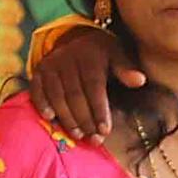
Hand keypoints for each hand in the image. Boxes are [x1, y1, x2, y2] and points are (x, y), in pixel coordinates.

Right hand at [30, 22, 138, 142]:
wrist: (76, 38)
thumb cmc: (101, 53)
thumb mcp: (117, 54)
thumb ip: (126, 69)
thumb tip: (140, 80)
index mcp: (90, 56)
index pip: (94, 86)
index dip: (99, 110)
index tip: (105, 130)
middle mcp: (68, 59)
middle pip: (75, 94)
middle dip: (85, 120)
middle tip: (93, 139)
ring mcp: (51, 65)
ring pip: (57, 95)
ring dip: (67, 117)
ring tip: (78, 135)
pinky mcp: (39, 71)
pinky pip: (37, 89)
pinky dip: (42, 104)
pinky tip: (50, 119)